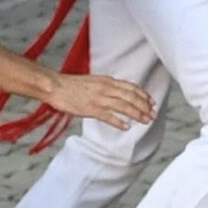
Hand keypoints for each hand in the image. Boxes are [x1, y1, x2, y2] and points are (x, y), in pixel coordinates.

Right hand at [40, 72, 157, 129]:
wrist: (55, 86)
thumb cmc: (71, 85)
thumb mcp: (93, 81)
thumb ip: (107, 86)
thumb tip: (118, 93)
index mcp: (107, 80)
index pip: (131, 87)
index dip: (143, 95)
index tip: (151, 102)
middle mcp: (106, 88)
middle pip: (131, 97)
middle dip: (144, 106)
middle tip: (152, 115)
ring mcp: (99, 99)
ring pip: (124, 106)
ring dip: (137, 114)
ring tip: (145, 121)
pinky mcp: (91, 109)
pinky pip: (109, 116)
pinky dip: (119, 122)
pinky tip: (126, 127)